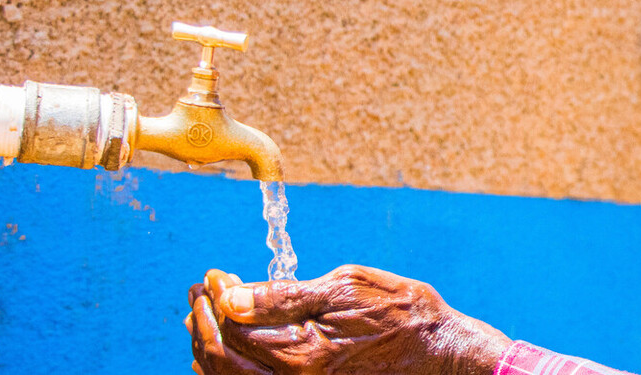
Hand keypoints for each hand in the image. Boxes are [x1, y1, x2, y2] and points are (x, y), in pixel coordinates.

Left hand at [187, 265, 510, 374]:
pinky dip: (229, 372)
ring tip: (204, 319)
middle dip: (203, 322)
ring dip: (209, 348)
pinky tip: (228, 353)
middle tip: (199, 294)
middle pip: (221, 359)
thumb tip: (234, 296)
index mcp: (301, 353)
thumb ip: (285, 296)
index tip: (214, 275)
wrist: (440, 354)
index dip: (214, 297)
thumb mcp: (346, 288)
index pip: (232, 326)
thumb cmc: (402, 315)